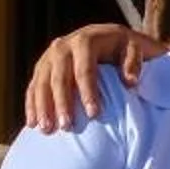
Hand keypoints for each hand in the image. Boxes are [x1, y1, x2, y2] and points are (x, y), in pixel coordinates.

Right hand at [25, 24, 162, 132]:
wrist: (111, 39)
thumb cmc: (128, 49)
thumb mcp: (137, 49)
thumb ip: (134, 62)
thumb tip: (130, 82)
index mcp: (87, 39)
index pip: (85, 68)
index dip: (88, 92)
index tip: (94, 114)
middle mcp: (64, 44)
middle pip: (59, 76)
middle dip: (62, 102)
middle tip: (67, 126)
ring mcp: (50, 56)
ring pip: (41, 82)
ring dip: (42, 106)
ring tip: (47, 129)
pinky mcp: (42, 67)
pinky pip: (33, 86)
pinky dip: (32, 105)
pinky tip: (32, 123)